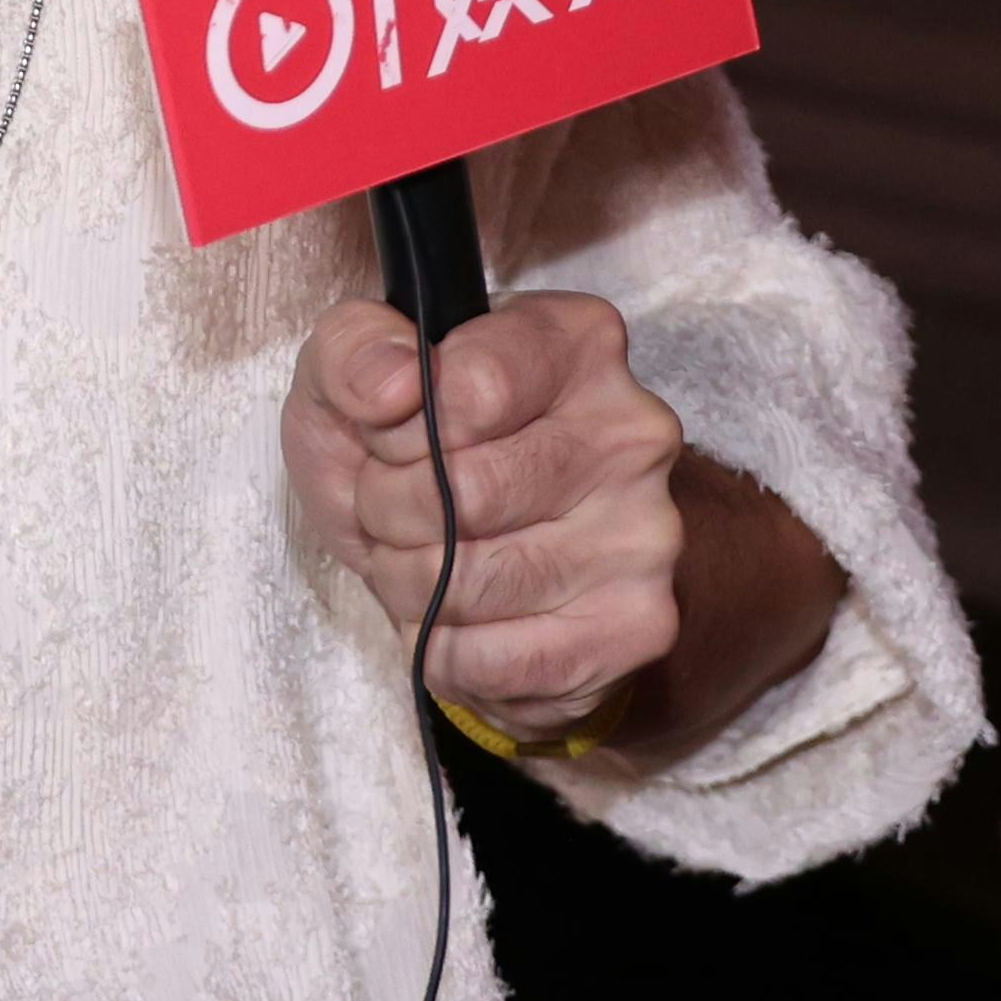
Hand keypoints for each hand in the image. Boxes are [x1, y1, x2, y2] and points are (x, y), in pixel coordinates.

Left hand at [283, 290, 685, 732]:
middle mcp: (632, 430)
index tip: (390, 437)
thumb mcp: (354, 374)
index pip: (471, 389)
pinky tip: (456, 615)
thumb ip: (354, 350)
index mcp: (576, 341)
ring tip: (421, 558)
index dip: (397, 430)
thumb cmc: (414, 450)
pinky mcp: (637, 626)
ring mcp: (646, 533)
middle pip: (467, 491)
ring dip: (408, 581)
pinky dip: (442, 648)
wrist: (479, 557)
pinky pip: (495, 659)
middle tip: (392, 509)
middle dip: (390, 511)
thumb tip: (391, 384)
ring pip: (473, 580)